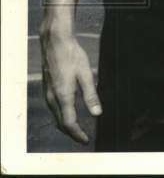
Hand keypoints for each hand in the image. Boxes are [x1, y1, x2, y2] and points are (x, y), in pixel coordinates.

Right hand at [40, 28, 101, 143]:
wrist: (55, 43)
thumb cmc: (72, 56)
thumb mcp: (86, 74)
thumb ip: (91, 95)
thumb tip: (98, 114)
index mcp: (63, 96)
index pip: (69, 123)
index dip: (78, 134)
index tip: (86, 140)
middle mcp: (52, 98)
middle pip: (61, 123)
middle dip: (72, 133)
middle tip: (83, 138)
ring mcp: (47, 94)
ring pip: (56, 116)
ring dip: (66, 125)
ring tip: (77, 129)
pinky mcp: (47, 89)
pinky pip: (53, 109)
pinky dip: (61, 116)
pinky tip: (68, 113)